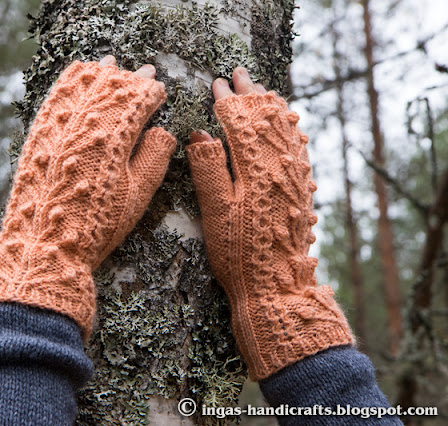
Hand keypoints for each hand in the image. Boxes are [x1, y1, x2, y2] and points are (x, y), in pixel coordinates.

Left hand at [0, 56, 175, 338]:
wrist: (46, 245)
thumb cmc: (97, 225)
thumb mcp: (137, 197)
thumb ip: (153, 158)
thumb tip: (161, 130)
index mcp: (114, 138)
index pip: (138, 100)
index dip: (152, 92)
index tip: (160, 92)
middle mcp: (85, 124)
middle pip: (111, 87)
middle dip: (131, 78)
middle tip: (145, 71)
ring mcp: (59, 126)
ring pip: (82, 85)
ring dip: (100, 73)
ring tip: (112, 64)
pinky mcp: (40, 133)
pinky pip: (56, 94)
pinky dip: (68, 80)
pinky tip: (76, 74)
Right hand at [186, 68, 353, 380]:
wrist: (276, 287)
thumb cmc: (239, 254)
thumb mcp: (215, 213)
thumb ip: (208, 168)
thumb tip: (200, 132)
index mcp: (256, 169)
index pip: (241, 123)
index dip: (228, 102)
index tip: (216, 84)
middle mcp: (281, 166)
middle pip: (268, 118)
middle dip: (253, 94)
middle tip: (240, 74)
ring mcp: (295, 178)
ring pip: (286, 129)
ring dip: (272, 106)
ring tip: (262, 90)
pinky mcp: (301, 190)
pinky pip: (297, 147)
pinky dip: (288, 128)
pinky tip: (286, 127)